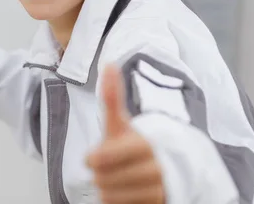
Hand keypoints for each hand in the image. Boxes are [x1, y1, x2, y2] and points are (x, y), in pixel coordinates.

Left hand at [86, 65, 164, 203]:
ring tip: (116, 179)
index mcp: (145, 144)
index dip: (98, 158)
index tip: (90, 158)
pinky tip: (122, 193)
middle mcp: (155, 168)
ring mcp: (157, 190)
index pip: (112, 155)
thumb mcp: (120, 123)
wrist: (162, 169)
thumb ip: (113, 98)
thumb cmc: (131, 144)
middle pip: (106, 179)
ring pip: (111, 196)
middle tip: (107, 168)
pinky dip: (116, 202)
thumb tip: (108, 64)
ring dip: (108, 189)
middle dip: (101, 174)